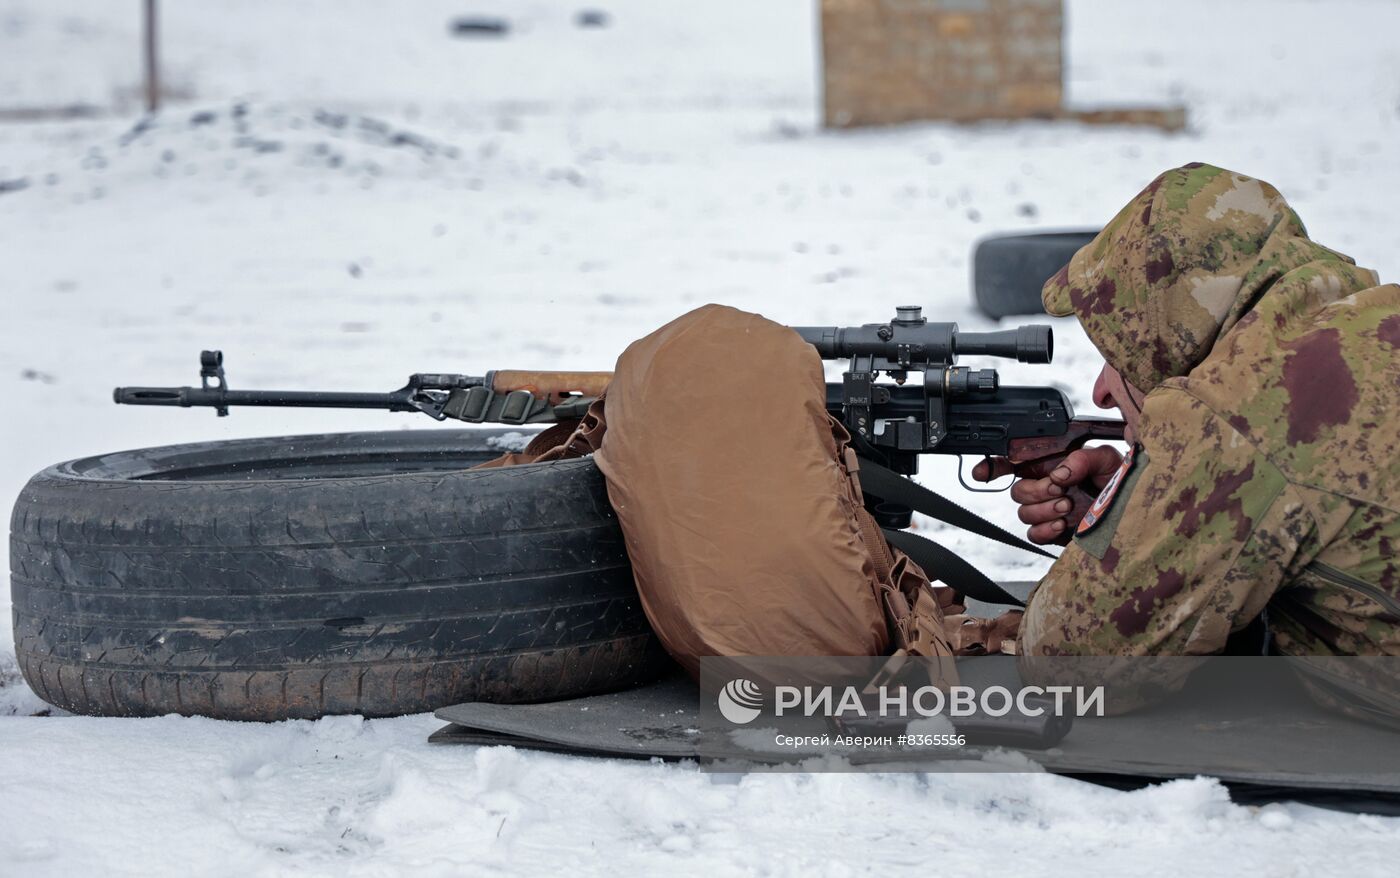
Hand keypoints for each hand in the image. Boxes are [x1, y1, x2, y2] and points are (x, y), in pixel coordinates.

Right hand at [971, 446, 1124, 544]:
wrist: (1138, 508)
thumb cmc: (1121, 479)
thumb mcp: (1106, 457)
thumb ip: (1082, 458)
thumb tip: (1060, 472)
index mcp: (1051, 464)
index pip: (1014, 463)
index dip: (993, 466)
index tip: (984, 472)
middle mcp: (1045, 487)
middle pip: (1017, 490)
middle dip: (1035, 490)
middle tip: (1059, 490)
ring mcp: (1048, 510)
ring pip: (1023, 512)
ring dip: (1042, 509)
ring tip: (1067, 506)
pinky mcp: (1055, 532)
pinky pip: (1033, 534)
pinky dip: (1044, 529)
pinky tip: (1061, 524)